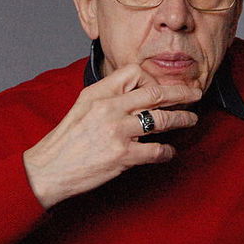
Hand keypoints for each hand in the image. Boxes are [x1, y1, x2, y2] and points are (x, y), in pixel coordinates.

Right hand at [23, 64, 200, 208]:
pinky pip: (156, 150)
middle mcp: (109, 109)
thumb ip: (108, 94)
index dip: (153, 78)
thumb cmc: (66, 140)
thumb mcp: (82, 105)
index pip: (135, 73)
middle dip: (181, 92)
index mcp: (99, 93)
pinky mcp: (122, 157)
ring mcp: (117, 132)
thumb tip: (136, 91)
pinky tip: (171, 152)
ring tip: (191, 120)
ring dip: (182, 119)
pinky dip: (168, 151)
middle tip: (196, 93)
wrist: (48, 170)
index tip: (162, 88)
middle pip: (156, 93)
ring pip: (162, 119)